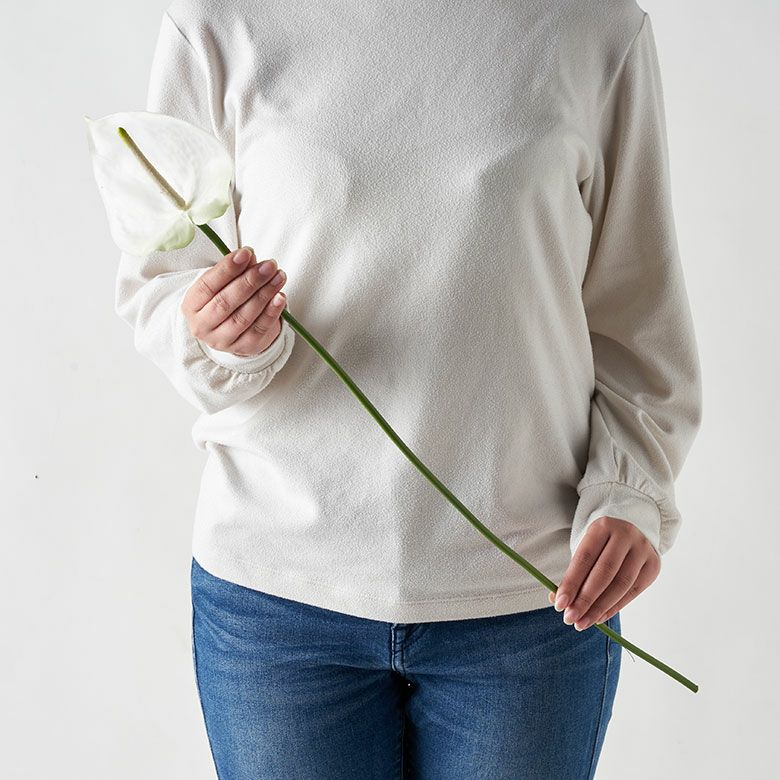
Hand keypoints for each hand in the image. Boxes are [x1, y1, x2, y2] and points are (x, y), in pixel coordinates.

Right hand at [182, 246, 288, 356]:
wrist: (228, 331)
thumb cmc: (223, 300)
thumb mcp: (222, 284)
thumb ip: (234, 270)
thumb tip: (250, 257)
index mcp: (192, 305)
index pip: (207, 285)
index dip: (227, 269)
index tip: (246, 253)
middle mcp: (203, 326)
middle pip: (225, 303)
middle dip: (250, 281)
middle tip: (268, 265)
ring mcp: (222, 340)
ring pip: (243, 317)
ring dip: (264, 294)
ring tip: (278, 276)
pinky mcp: (243, 348)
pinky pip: (259, 330)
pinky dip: (271, 312)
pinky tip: (280, 297)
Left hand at [547, 515, 660, 630]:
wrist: (632, 532)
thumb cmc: (601, 545)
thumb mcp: (585, 550)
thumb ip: (572, 573)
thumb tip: (556, 599)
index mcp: (602, 526)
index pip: (584, 557)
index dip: (571, 582)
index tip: (559, 603)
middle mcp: (625, 535)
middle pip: (604, 572)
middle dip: (585, 599)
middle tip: (570, 618)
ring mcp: (642, 550)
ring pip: (620, 585)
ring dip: (599, 608)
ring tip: (582, 622)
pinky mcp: (653, 566)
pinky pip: (633, 592)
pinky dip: (614, 607)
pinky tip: (599, 618)